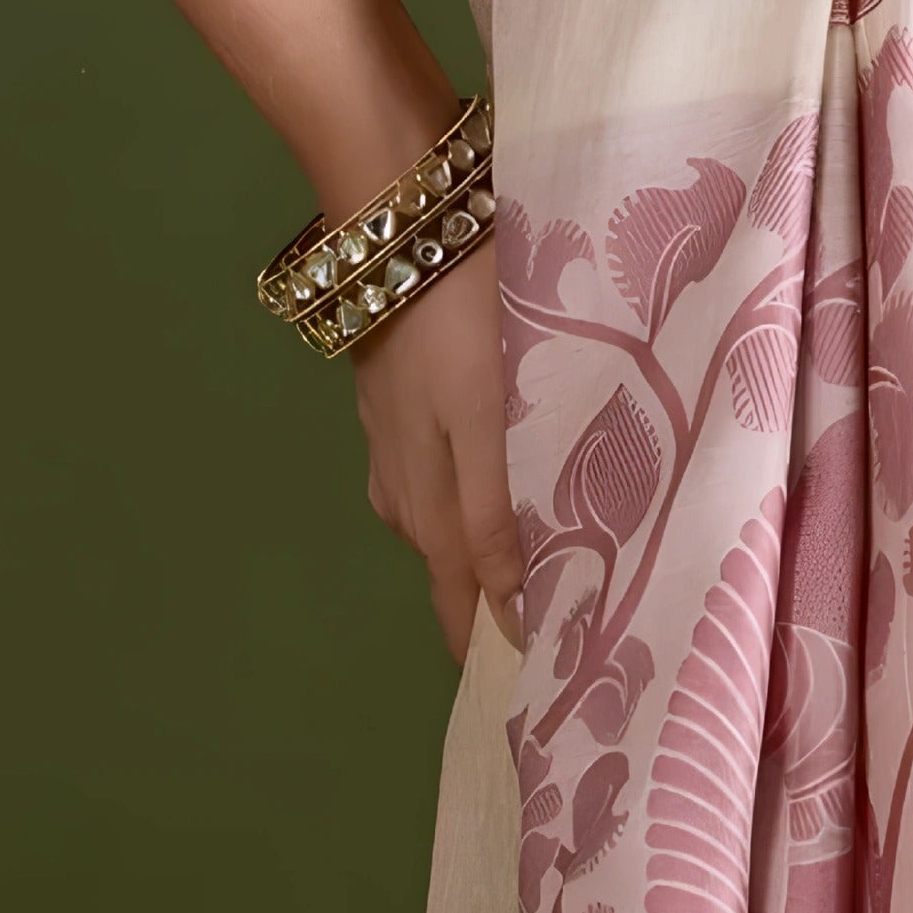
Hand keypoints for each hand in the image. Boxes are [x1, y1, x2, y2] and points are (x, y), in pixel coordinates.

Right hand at [354, 251, 522, 659]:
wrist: (400, 230)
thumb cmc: (462, 322)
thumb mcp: (489, 418)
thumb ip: (494, 511)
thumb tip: (509, 604)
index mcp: (431, 494)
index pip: (459, 589)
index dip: (485, 636)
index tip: (523, 681)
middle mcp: (401, 479)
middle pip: (440, 557)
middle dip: (475, 600)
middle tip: (526, 632)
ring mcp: (388, 434)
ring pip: (426, 513)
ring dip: (460, 547)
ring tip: (506, 568)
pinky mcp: (386, 393)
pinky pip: (416, 469)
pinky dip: (445, 493)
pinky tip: (465, 480)